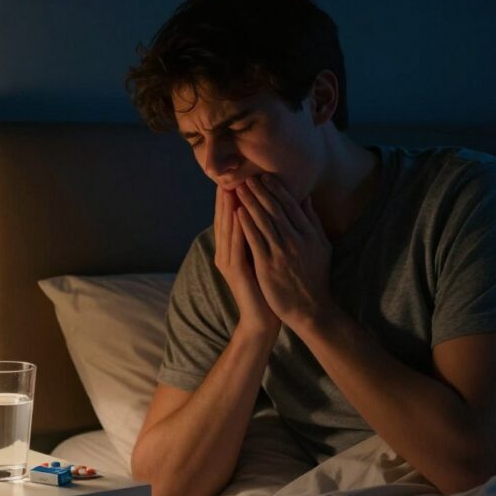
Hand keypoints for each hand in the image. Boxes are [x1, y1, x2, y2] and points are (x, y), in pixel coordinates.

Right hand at [213, 185, 279, 338]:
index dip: (232, 198)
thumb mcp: (263, 257)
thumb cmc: (266, 288)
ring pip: (228, 229)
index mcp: (233, 249)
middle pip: (225, 220)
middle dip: (226, 198)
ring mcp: (228, 262)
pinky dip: (237, 228)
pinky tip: (239, 214)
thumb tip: (270, 213)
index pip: (231, 218)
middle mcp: (226, 253)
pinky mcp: (236, 271)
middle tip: (228, 175)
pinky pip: (236, 245)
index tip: (237, 176)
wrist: (263, 319)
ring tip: (231, 187)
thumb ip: (262, 237)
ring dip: (229, 208)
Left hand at [235, 175, 336, 332]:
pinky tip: (237, 213)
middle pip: (275, 209)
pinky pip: (255, 240)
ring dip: (249, 202)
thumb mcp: (322, 246)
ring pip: (263, 221)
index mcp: (309, 233)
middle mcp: (297, 239)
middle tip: (246, 176)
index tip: (264, 176)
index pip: (290, 205)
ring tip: (238, 188)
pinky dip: (246, 225)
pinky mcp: (268, 265)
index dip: (276, 189)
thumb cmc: (316, 278)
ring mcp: (281, 252)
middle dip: (259, 191)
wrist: (311, 309)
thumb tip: (306, 198)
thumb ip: (313, 221)